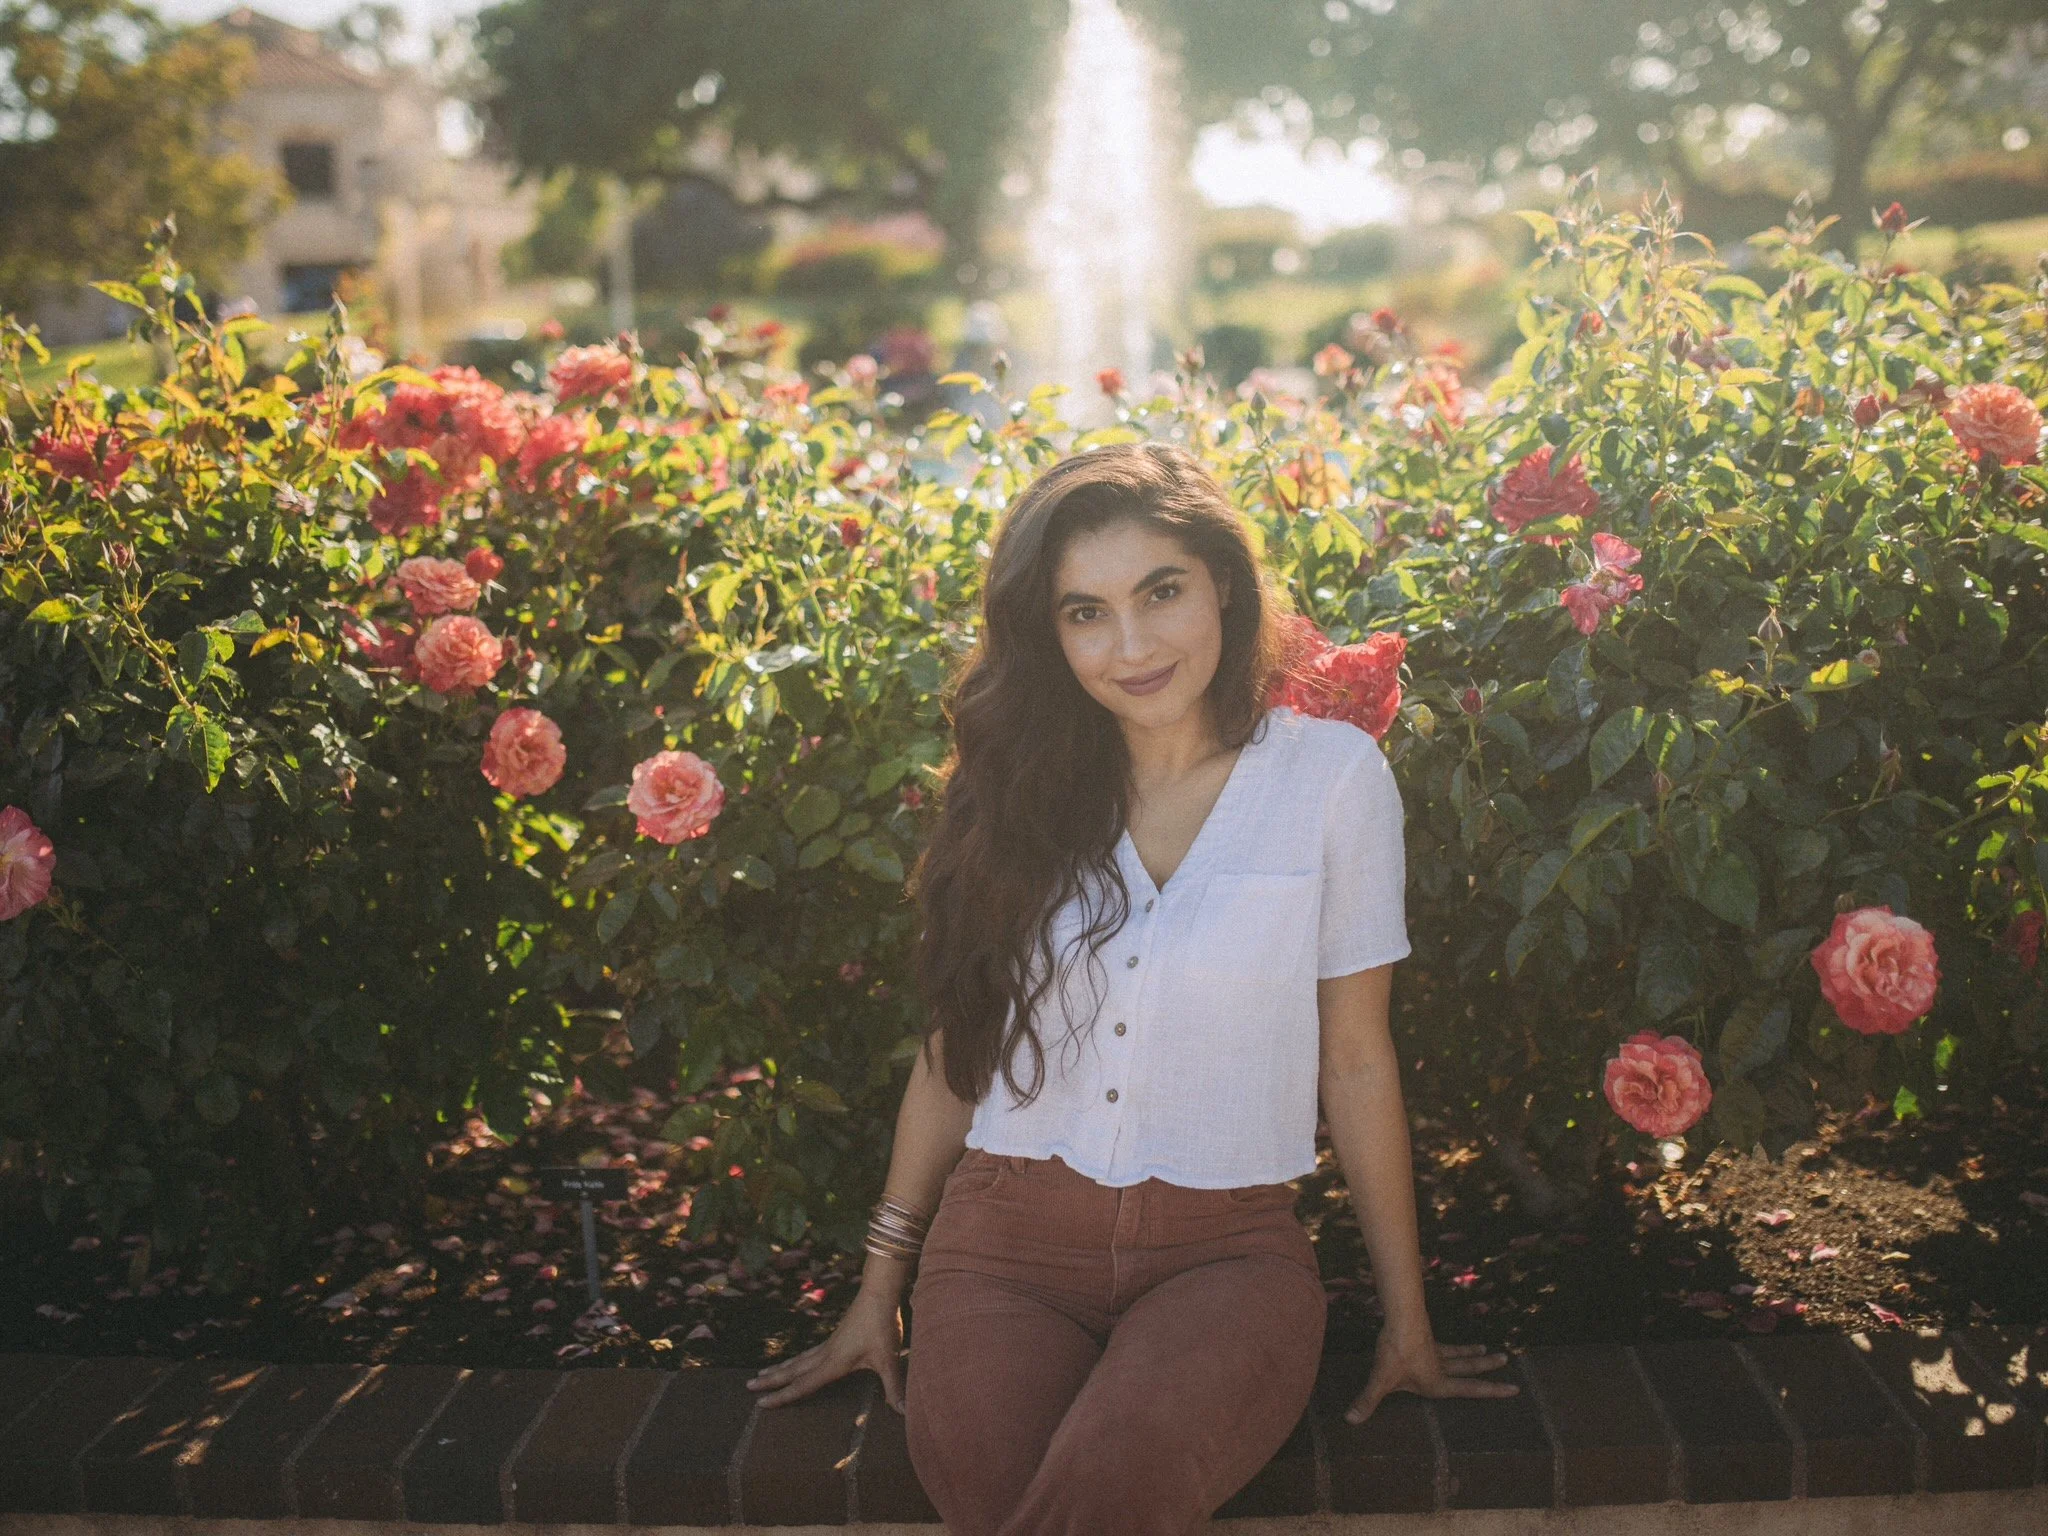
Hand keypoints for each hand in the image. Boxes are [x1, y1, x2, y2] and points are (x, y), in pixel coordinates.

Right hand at [746, 1285, 906, 1411]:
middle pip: (793, 1371)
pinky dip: (797, 1361)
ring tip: (762, 1375)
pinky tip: (797, 1362)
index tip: (761, 1404)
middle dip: (771, 1381)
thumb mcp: (889, 1359)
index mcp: (833, 1363)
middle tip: (748, 1388)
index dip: (782, 1396)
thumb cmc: (882, 1326)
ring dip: (780, 1369)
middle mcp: (826, 1354)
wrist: (879, 1293)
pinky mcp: (835, 1337)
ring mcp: (829, 1344)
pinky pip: (809, 1353)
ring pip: (799, 1360)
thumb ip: (894, 1387)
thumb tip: (904, 1412)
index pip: (803, 1385)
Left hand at [1345, 1323, 1519, 1424]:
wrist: (1399, 1318)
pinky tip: (1457, 1345)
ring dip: (1473, 1354)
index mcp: (1437, 1382)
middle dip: (1488, 1369)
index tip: (1513, 1389)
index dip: (1490, 1391)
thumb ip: (1367, 1400)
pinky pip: (1445, 1345)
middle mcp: (1441, 1367)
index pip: (1470, 1389)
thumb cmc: (1394, 1351)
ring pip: (1459, 1354)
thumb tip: (1350, 1420)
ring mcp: (1435, 1350)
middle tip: (1507, 1361)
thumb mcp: (1381, 1379)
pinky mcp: (1427, 1338)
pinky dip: (1455, 1346)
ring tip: (1488, 1351)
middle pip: (1469, 1368)